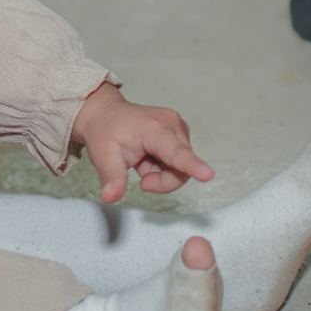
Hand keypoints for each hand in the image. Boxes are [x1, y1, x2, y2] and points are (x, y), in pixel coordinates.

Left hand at [71, 84, 213, 203]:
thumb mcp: (102, 156)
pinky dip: (162, 167)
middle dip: (161, 180)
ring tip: (140, 160)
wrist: (105, 114)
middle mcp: (173, 124)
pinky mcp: (179, 134)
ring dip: (160, 173)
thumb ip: (111, 177)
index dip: (193, 165)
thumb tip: (110, 197)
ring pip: (181, 168)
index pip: (176, 153)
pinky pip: (178, 162)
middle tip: (140, 176)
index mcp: (155, 128)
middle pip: (181, 169)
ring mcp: (178, 128)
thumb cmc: (105, 131)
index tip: (208, 175)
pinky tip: (147, 156)